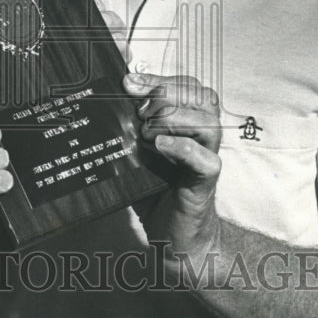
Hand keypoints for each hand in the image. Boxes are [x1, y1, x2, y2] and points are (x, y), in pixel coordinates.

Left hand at [123, 72, 222, 259]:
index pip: (185, 86)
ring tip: (146, 135)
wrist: (173, 239)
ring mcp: (206, 158)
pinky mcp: (205, 183)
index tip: (129, 83)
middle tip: (139, 114)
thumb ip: (127, 124)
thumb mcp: (134, 151)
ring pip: (207, 122)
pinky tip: (159, 147)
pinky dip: (183, 147)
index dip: (158, 79)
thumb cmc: (153, 191)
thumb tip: (110, 95)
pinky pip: (206, 158)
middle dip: (165, 96)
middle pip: (200, 96)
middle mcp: (202, 137)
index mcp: (188, 123)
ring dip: (172, 120)